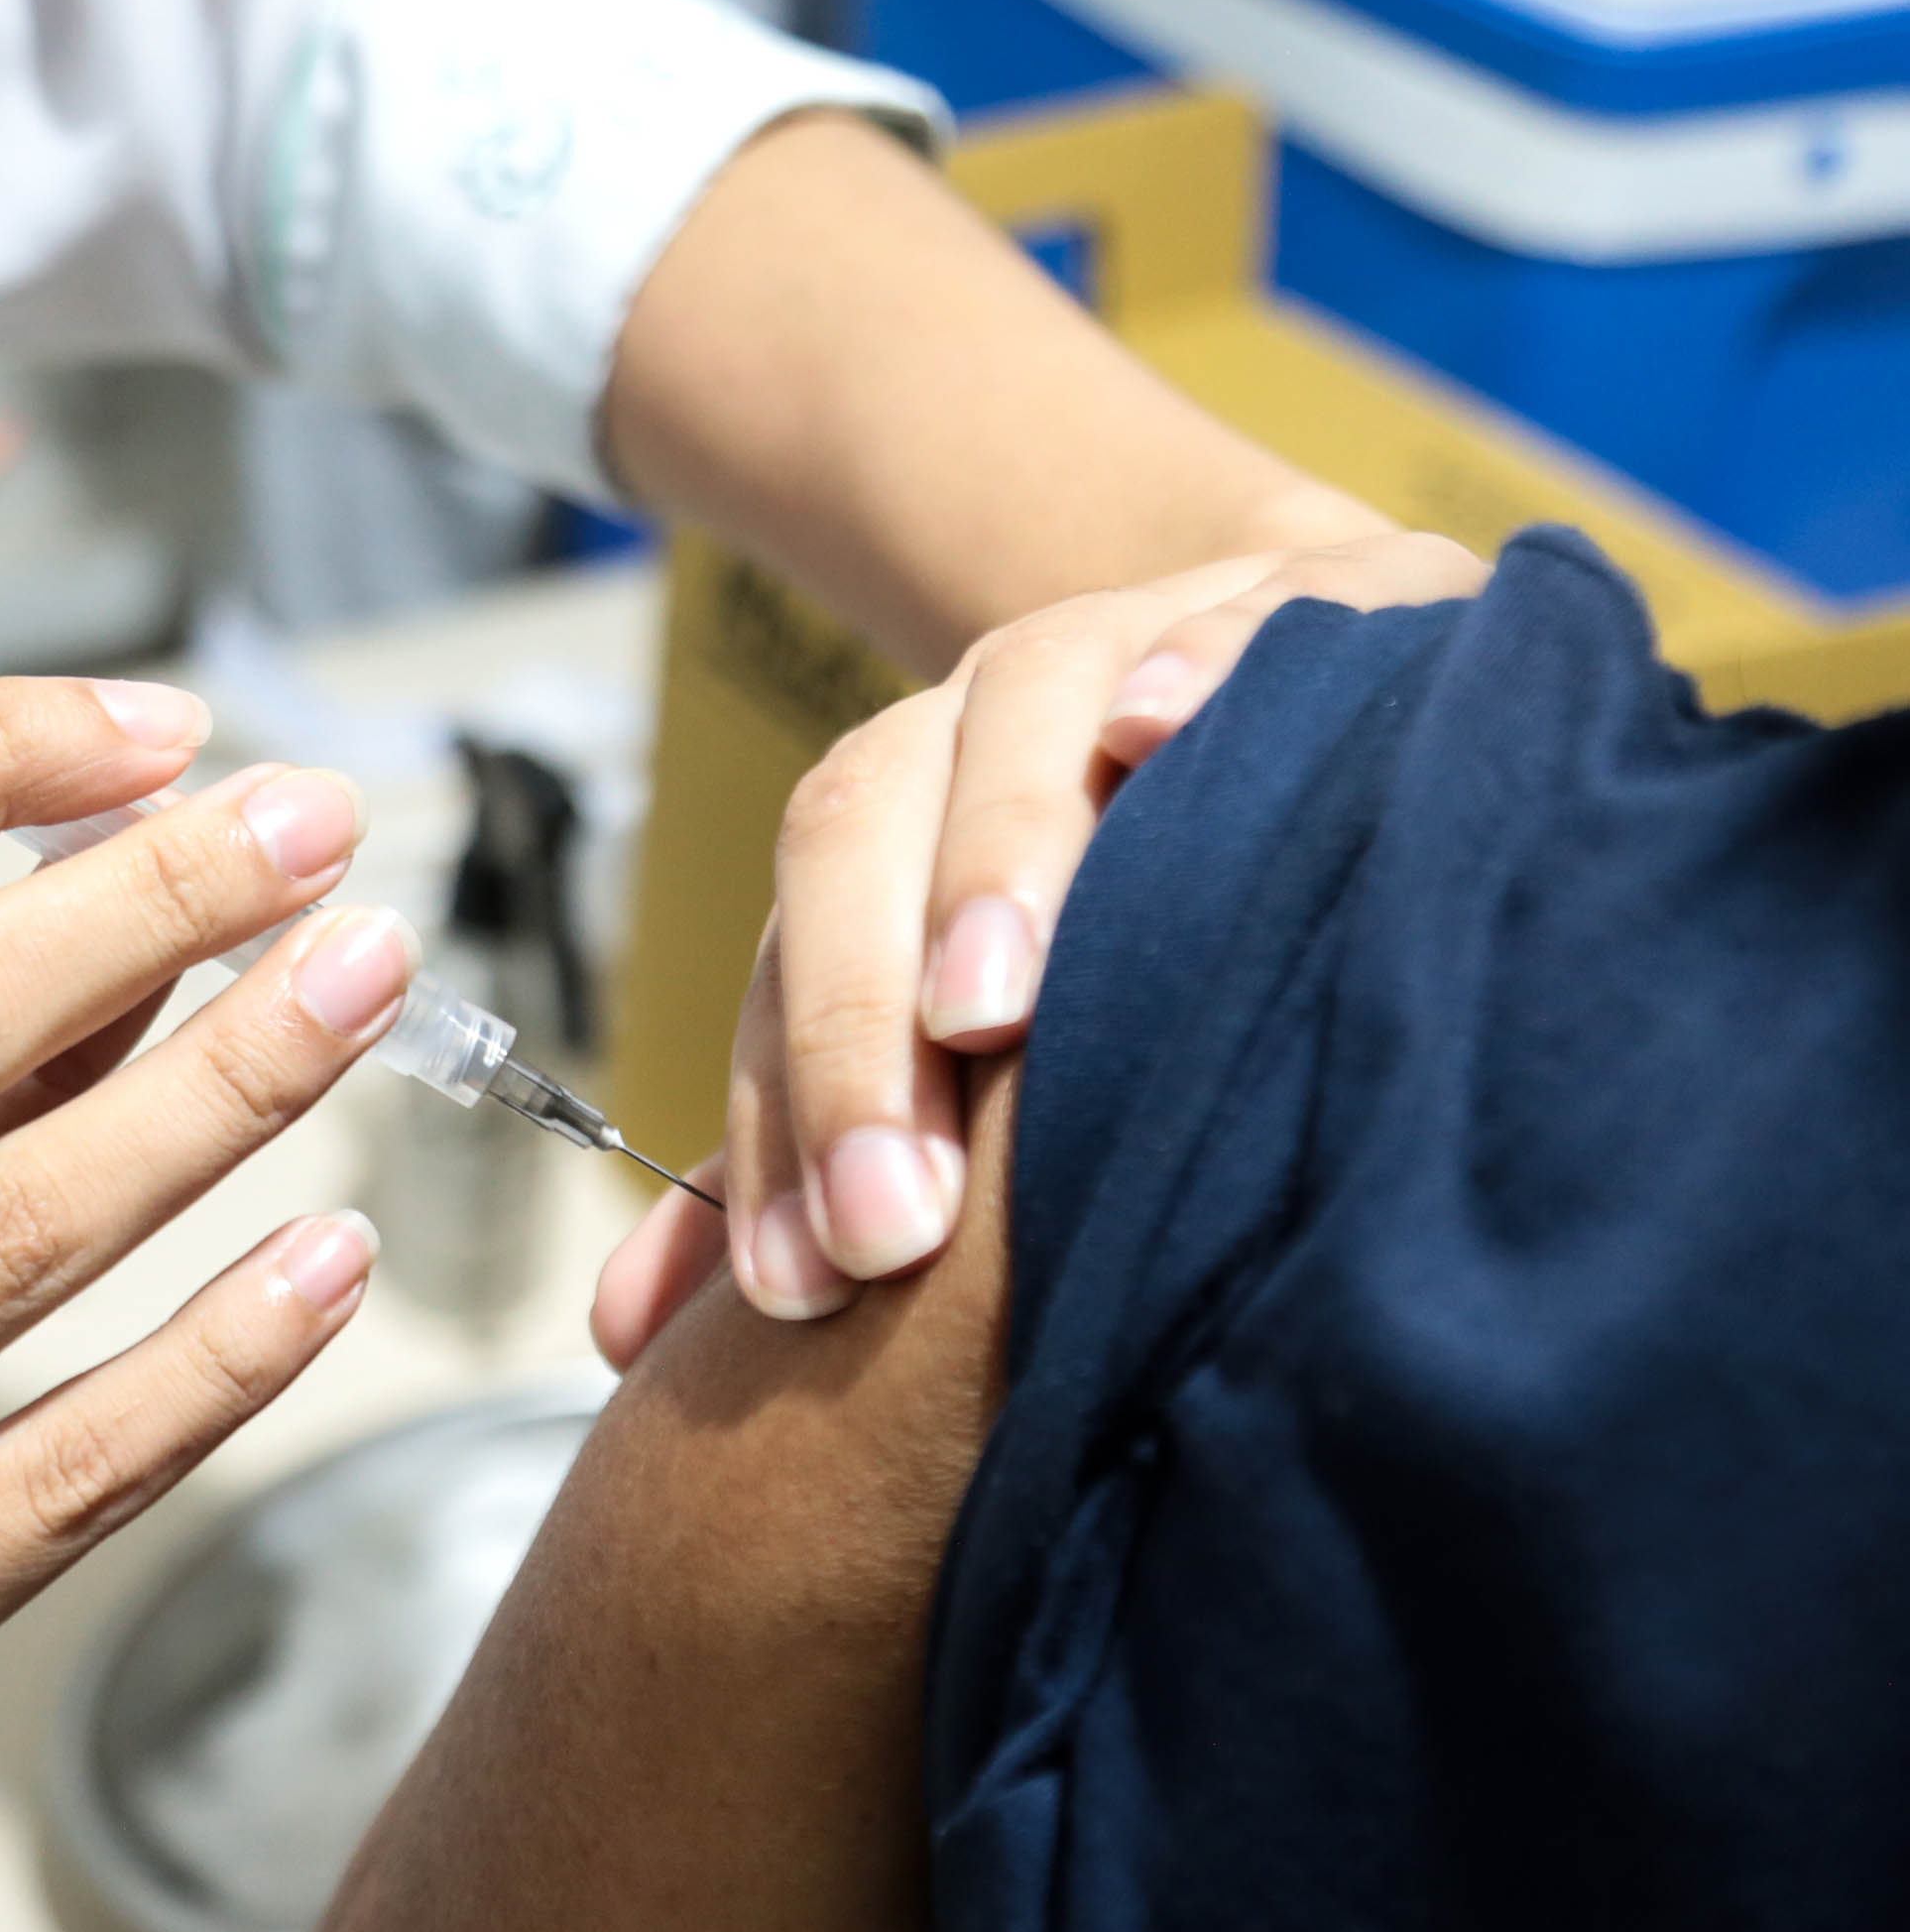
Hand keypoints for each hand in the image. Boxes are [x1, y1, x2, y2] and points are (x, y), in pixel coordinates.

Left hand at [600, 531, 1486, 1350]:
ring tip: (987, 1013)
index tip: (797, 1288)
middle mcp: (981, 714)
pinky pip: (1234, 613)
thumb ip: (804, 1153)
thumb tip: (615, 1330)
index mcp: (889, 809)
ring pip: (1019, 711)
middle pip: (863, 825)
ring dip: (995, 857)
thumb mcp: (965, 1027)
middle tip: (888, 1224)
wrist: (1316, 675)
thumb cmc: (1125, 905)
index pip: (791, 951)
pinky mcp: (1305, 601)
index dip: (784, 1114)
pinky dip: (1188, 668)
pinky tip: (1153, 738)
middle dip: (856, 1024)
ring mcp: (1132, 638)